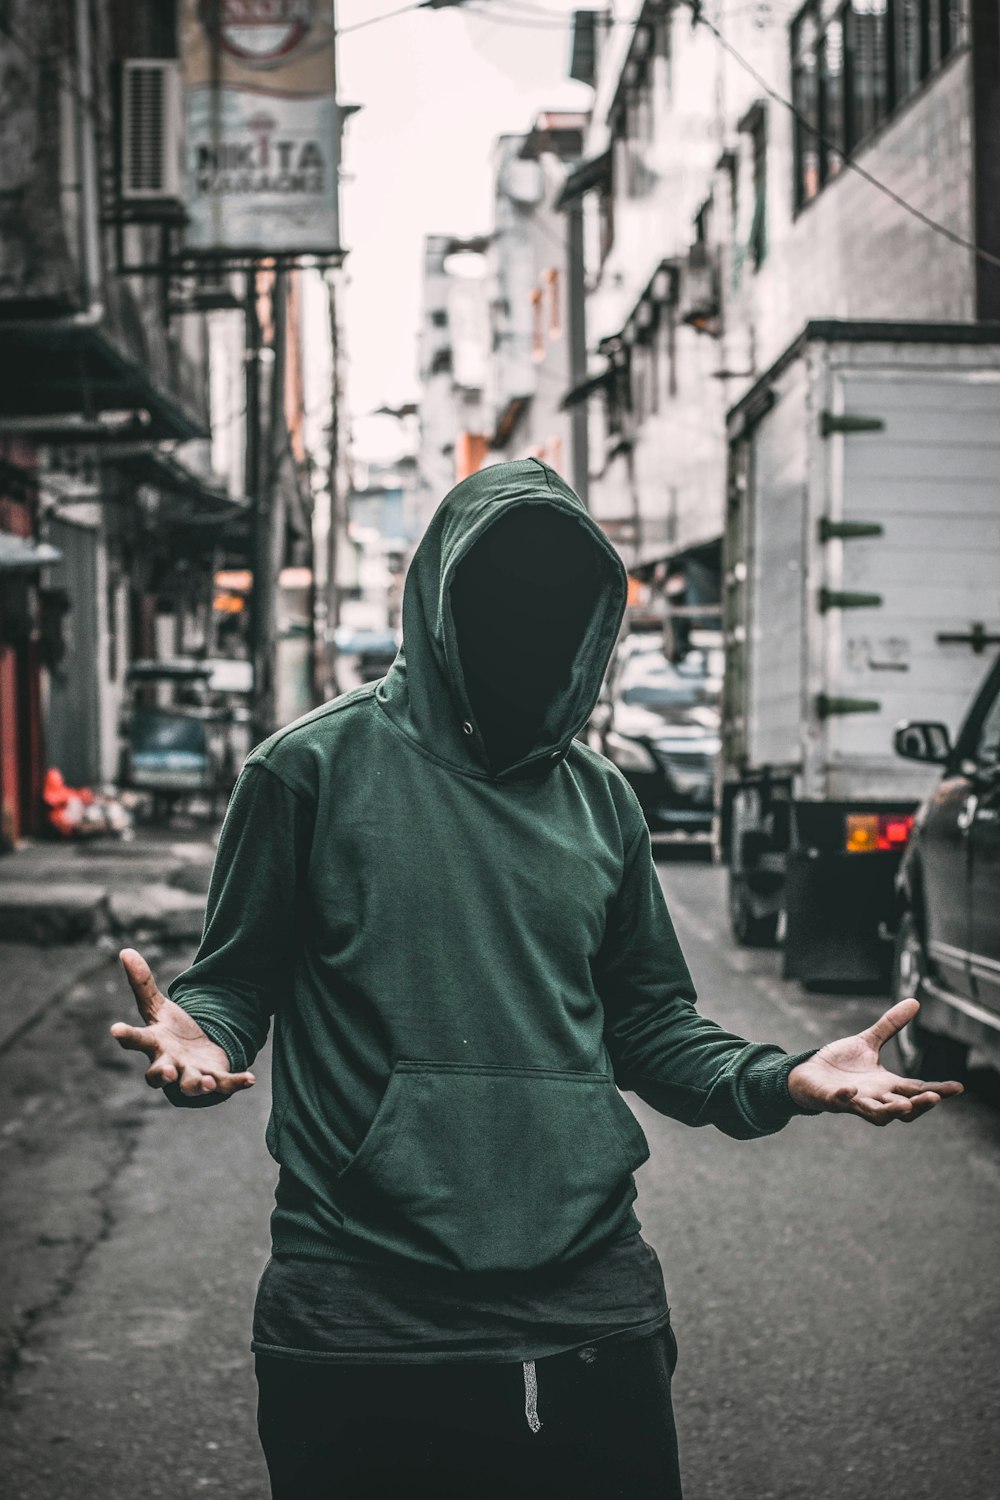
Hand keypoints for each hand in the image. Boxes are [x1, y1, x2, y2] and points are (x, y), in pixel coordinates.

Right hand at [110, 948, 255, 1099]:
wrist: (194, 1053)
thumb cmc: (169, 1032)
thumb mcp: (157, 1006)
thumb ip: (142, 983)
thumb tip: (125, 950)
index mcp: (154, 1044)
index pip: (136, 1040)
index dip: (126, 1035)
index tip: (115, 1029)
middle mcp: (169, 1065)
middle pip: (160, 1074)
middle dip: (163, 1075)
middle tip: (169, 1073)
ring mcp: (191, 1074)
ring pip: (191, 1085)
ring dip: (198, 1085)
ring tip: (207, 1083)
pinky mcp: (214, 1078)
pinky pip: (225, 1084)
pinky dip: (236, 1082)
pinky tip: (250, 1078)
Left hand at [787, 998, 963, 1125]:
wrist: (806, 1072)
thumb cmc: (840, 1064)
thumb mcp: (868, 1042)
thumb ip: (890, 1026)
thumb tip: (914, 1001)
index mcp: (886, 1085)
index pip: (916, 1090)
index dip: (937, 1090)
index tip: (958, 1087)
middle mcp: (874, 1097)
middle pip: (903, 1109)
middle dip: (919, 1105)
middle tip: (934, 1098)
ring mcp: (852, 1101)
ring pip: (876, 1114)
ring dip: (890, 1111)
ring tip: (905, 1106)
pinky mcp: (830, 1098)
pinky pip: (838, 1102)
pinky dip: (845, 1098)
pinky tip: (851, 1090)